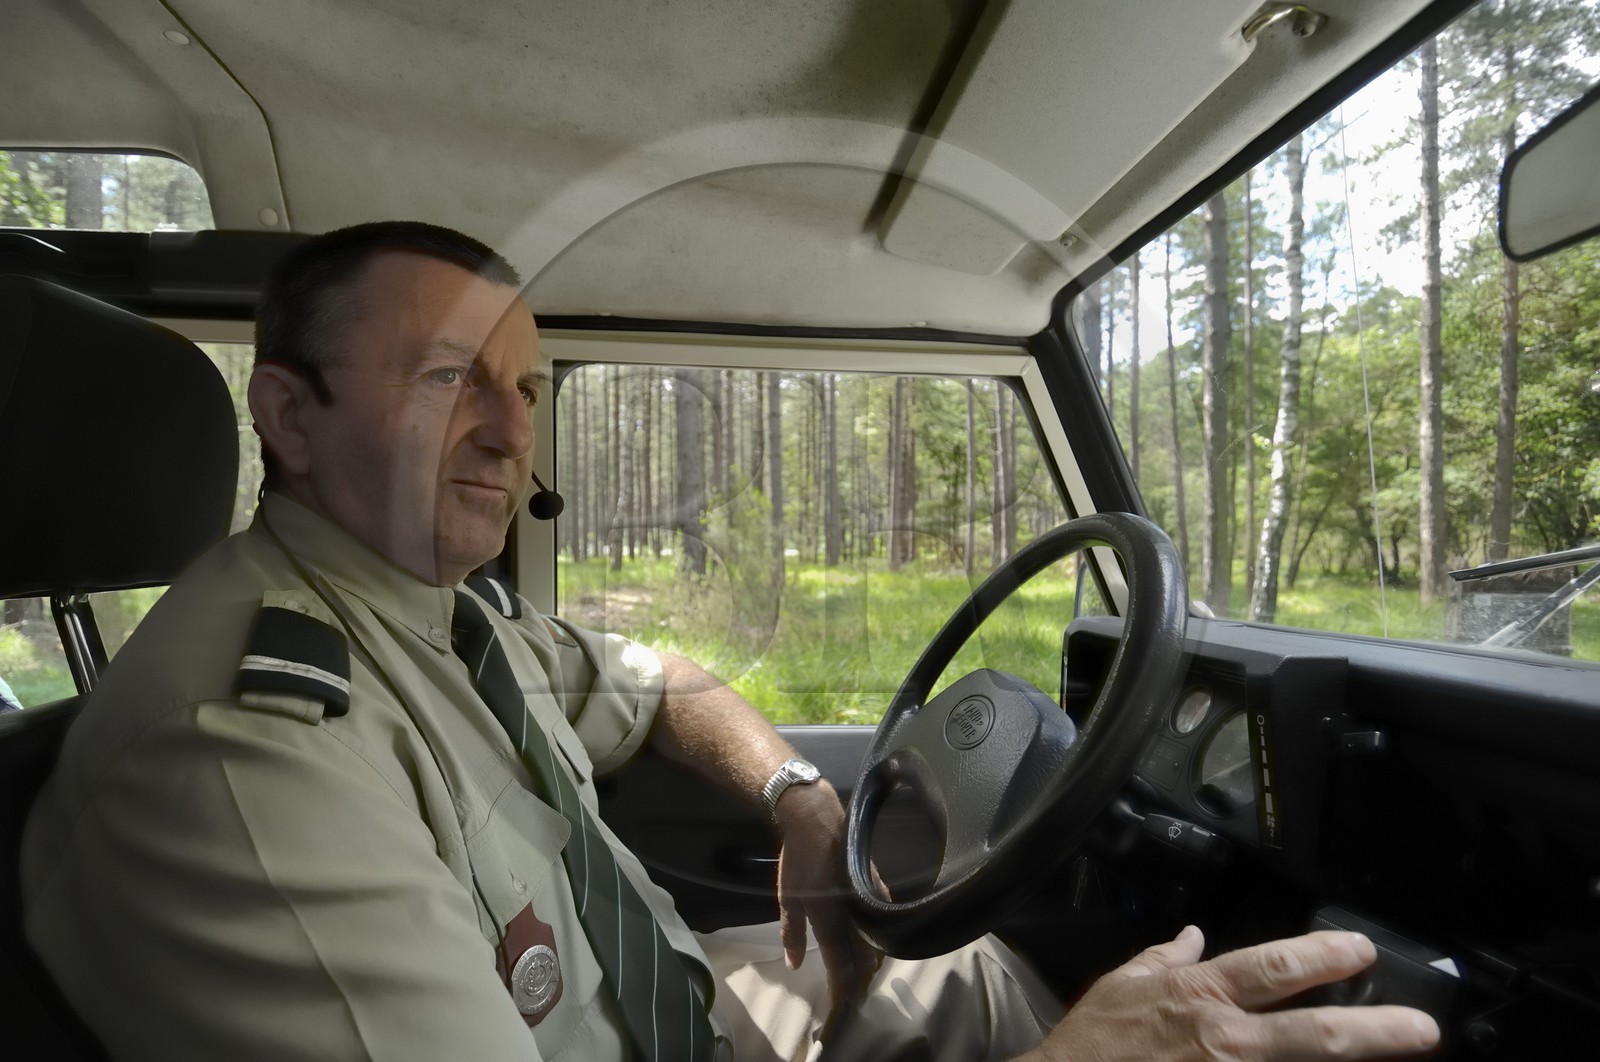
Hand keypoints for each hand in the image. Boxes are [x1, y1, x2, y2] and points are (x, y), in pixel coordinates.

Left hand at [773, 780, 882, 1014]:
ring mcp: (868, 897)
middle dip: (860, 979)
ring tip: (867, 975)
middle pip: (863, 955)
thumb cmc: (797, 859)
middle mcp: (852, 911)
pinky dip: (880, 934)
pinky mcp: (877, 883)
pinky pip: (883, 917)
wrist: (816, 818)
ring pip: (876, 938)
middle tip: (856, 996)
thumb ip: (792, 933)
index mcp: (829, 917)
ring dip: (871, 960)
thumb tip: (795, 965)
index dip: (841, 985)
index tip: (841, 1004)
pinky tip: (877, 940)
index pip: (839, 961)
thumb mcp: (787, 897)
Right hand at [1023, 927, 1440, 1060]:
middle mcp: (1224, 1040)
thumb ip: (1162, 959)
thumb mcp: (1121, 986)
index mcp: (1200, 997)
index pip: (1273, 968)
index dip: (1323, 957)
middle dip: (1373, 1030)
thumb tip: (1190, 936)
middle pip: (1312, 1033)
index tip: (1361, 952)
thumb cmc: (1092, 1045)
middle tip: (1421, 1030)